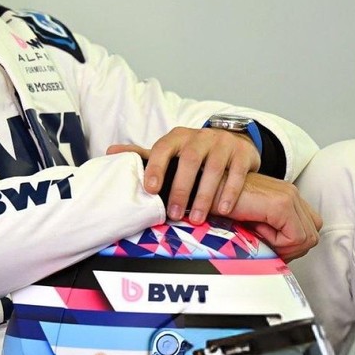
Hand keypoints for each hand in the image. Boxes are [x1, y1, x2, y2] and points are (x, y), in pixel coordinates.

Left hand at [108, 126, 260, 223]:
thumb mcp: (171, 152)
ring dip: (204, 195)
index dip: (155, 167)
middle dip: (181, 188)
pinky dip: (229, 192)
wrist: (233, 144)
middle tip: (172, 213)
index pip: (163, 148)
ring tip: (196, 218)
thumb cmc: (195, 154)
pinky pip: (237, 173)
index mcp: (179, 136)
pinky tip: (223, 210)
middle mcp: (201, 136)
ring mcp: (224, 143)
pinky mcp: (243, 153)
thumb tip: (111, 152)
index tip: (149, 189)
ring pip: (214, 167)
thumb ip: (145, 155)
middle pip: (191, 159)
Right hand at [222, 173, 321, 260]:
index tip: (268, 244)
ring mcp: (289, 196)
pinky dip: (278, 242)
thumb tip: (283, 256)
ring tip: (259, 235)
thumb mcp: (253, 220)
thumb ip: (272, 231)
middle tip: (265, 245)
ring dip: (284, 246)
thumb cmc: (222, 204)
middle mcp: (292, 194)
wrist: (205, 189)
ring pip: (307, 238)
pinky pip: (294, 237)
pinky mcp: (281, 204)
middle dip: (291, 249)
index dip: (291, 246)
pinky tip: (257, 231)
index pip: (309, 229)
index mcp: (287, 196)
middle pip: (312, 235)